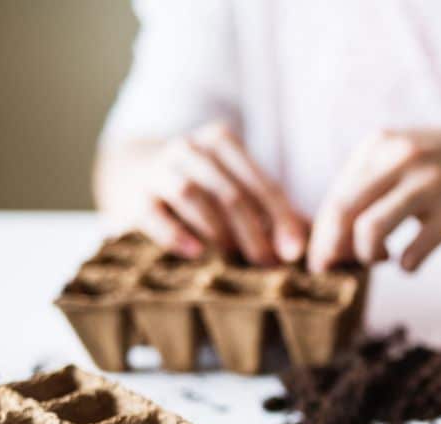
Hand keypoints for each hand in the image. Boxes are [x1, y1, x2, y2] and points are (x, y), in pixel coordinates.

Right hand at [135, 121, 306, 263]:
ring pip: (192, 195)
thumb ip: (271, 211)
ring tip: (234, 261)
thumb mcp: (237, 187)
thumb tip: (306, 246)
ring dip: (218, 232)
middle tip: (267, 265)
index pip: (261, 182)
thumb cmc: (205, 190)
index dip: (281, 219)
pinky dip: (174, 233)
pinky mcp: (134, 195)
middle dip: (254, 232)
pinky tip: (195, 252)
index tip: (293, 253)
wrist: (135, 174)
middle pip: (230, 192)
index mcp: (222, 142)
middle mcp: (190, 148)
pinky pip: (153, 213)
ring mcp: (159, 169)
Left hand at [308, 125, 440, 272]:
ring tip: (382, 259)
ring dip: (368, 256)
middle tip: (334, 270)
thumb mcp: (407, 152)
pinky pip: (414, 251)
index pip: (336, 194)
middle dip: (331, 250)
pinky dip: (407, 266)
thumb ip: (372, 180)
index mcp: (381, 144)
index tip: (323, 258)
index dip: (322, 234)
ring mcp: (430, 183)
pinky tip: (412, 263)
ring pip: (369, 231)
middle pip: (342, 212)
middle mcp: (400, 158)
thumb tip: (335, 231)